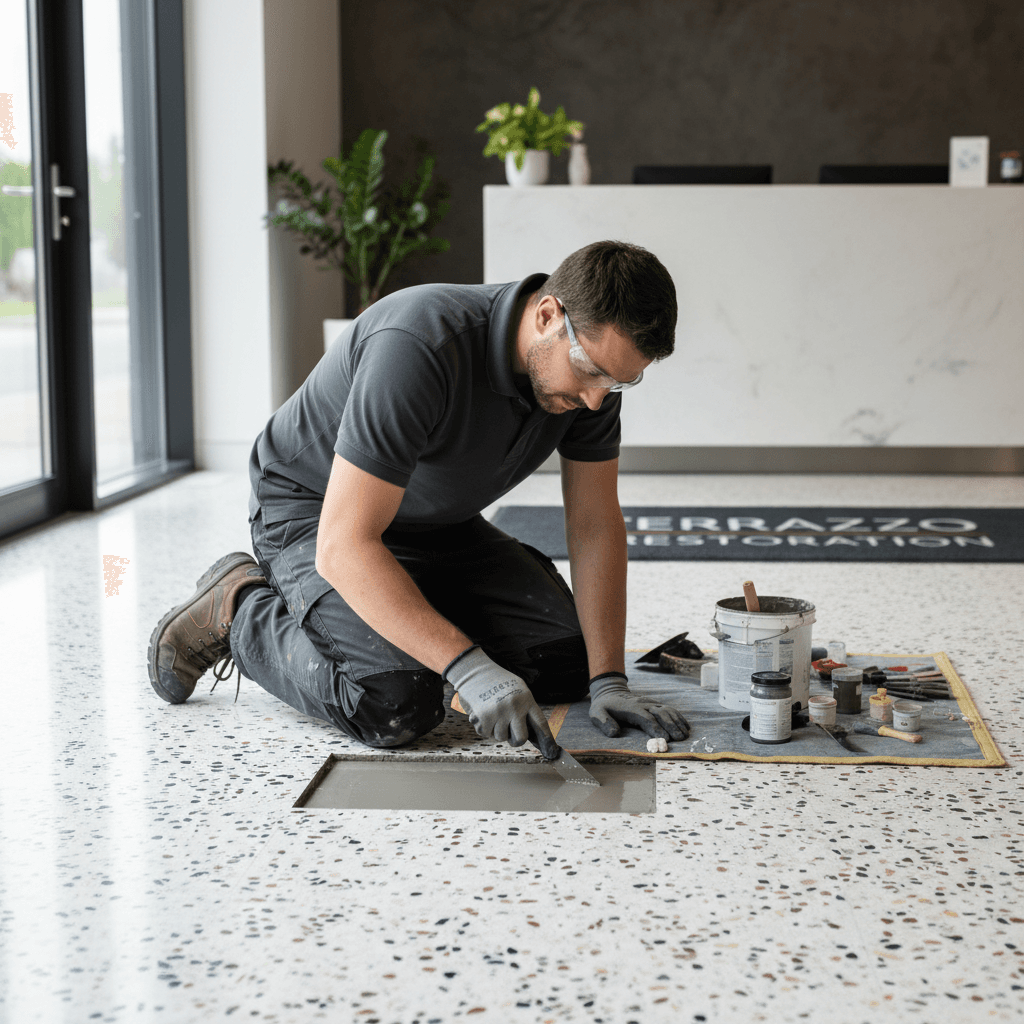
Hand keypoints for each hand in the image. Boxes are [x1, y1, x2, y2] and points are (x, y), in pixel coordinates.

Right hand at [444, 646, 560, 759]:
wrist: (475, 671)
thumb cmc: (498, 681)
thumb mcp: (517, 688)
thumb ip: (525, 707)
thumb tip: (532, 732)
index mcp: (526, 698)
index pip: (540, 723)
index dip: (546, 739)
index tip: (551, 752)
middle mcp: (515, 707)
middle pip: (521, 738)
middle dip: (516, 740)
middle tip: (511, 734)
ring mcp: (500, 713)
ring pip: (501, 737)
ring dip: (496, 730)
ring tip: (493, 714)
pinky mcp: (485, 717)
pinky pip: (486, 734)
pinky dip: (484, 728)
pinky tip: (483, 714)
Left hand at [588, 672, 689, 740]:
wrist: (610, 691)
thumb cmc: (604, 706)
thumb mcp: (596, 713)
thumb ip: (604, 722)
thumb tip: (614, 734)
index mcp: (630, 708)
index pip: (645, 718)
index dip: (655, 728)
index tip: (664, 739)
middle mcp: (643, 704)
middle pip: (660, 713)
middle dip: (670, 726)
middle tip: (679, 739)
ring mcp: (650, 703)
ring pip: (667, 710)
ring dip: (677, 722)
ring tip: (685, 735)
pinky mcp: (655, 704)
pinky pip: (669, 709)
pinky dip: (678, 717)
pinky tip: (686, 726)